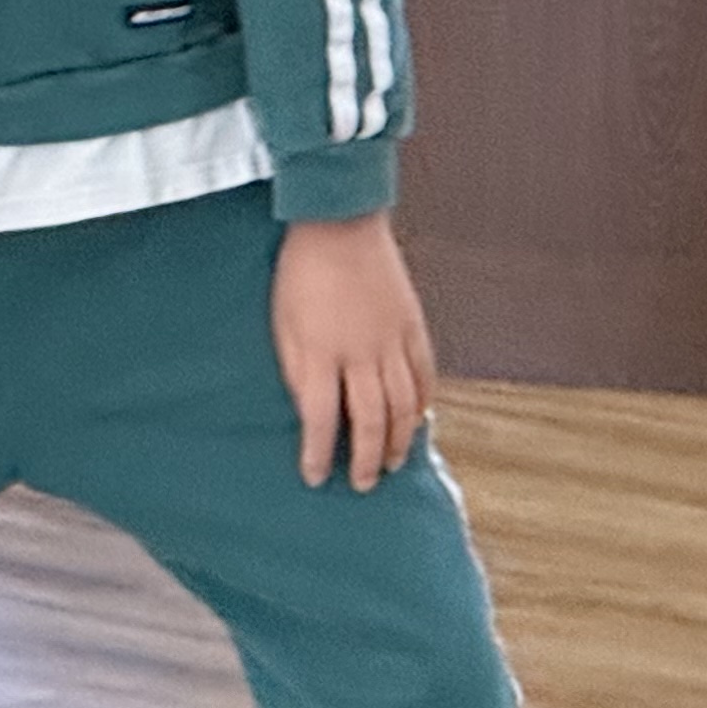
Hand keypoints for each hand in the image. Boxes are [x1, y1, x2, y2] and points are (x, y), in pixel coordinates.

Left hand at [272, 212, 435, 486]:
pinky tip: (417, 422)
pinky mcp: (413, 326)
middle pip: (370, 420)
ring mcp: (392, 340)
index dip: (318, 453)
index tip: (315, 477)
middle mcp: (360, 352)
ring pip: (404, 405)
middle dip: (366, 458)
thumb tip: (310, 413)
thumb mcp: (282, 324)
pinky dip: (422, 405)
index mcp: (320, 351)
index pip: (321, 418)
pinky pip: (424, 376)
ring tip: (391, 463)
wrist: (339, 223)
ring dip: (398, 440)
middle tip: (363, 484)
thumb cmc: (300, 274)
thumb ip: (297, 371)